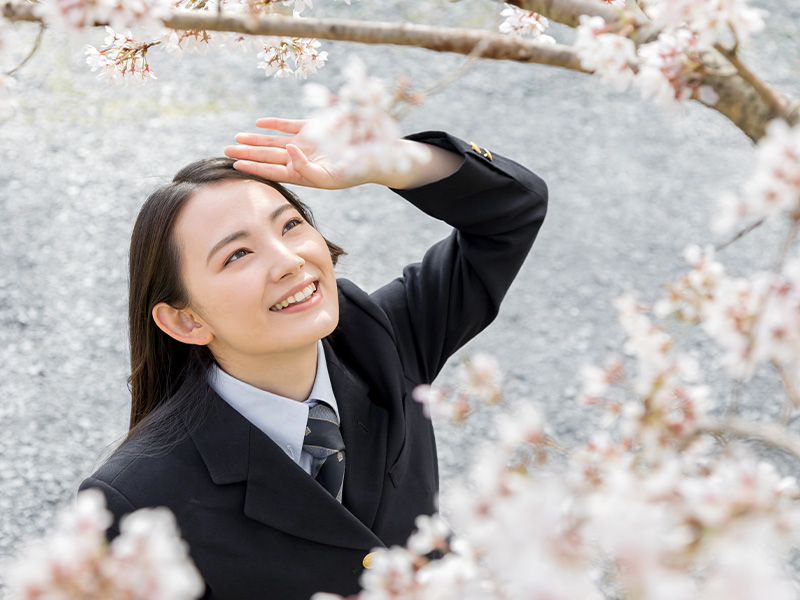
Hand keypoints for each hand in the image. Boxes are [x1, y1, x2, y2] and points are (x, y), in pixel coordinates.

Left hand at [224, 117, 366, 189]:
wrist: (376, 155)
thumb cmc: (355, 171)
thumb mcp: (330, 176)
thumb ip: (306, 166)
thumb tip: (287, 149)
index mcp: (304, 175)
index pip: (273, 172)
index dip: (254, 168)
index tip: (236, 166)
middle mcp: (301, 160)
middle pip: (268, 157)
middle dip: (247, 154)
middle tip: (225, 151)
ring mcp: (306, 143)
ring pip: (274, 142)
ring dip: (255, 140)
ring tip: (235, 139)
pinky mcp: (313, 128)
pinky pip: (289, 125)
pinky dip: (274, 124)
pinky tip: (258, 123)